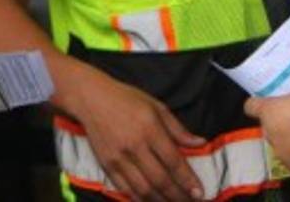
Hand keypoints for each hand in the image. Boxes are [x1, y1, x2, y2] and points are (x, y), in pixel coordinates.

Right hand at [70, 73, 205, 200]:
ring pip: (144, 189)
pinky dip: (140, 199)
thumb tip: (200, 143)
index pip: (174, 162)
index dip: (188, 181)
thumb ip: (178, 128)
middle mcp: (134, 145)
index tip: (200, 193)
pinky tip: (151, 201)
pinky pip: (125, 188)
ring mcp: (118, 157)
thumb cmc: (125, 98)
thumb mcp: (155, 106)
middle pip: (161, 180)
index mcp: (149, 128)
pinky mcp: (106, 164)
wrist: (90, 97)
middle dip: (179, 196)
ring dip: (162, 201)